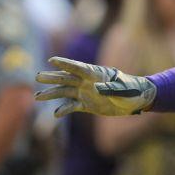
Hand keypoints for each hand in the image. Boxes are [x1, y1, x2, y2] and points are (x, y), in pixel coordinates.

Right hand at [35, 56, 156, 117]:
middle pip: (67, 78)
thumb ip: (111, 88)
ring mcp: (86, 93)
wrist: (137, 100)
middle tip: (38, 77)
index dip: (66, 64)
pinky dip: (64, 109)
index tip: (52, 60)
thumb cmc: (132, 91)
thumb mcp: (124, 90)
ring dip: (52, 93)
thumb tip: (96, 88)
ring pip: (65, 92)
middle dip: (53, 77)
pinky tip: (55, 114)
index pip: (79, 68)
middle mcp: (88, 82)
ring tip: (38, 96)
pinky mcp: (87, 104)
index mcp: (97, 74)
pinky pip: (72, 106)